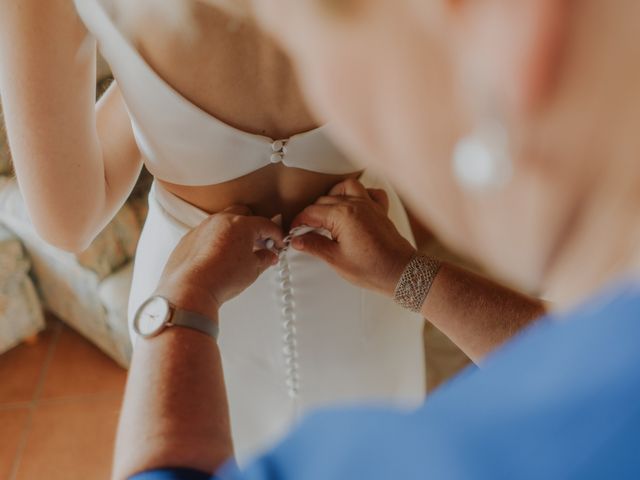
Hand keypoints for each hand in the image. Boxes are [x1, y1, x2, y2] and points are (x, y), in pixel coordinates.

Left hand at [154, 206, 283, 319]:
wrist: (191, 289)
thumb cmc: (221, 278)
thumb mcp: (253, 270)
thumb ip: (264, 259)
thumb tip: (267, 256)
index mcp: (240, 225)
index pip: (265, 224)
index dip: (275, 234)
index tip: (277, 242)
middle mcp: (220, 221)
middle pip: (243, 214)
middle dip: (254, 226)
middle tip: (259, 243)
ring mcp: (202, 228)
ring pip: (223, 222)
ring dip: (234, 232)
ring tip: (239, 251)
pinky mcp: (189, 238)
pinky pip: (207, 233)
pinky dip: (216, 241)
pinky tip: (219, 257)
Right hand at [291, 179, 415, 296]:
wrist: (401, 272)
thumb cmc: (373, 268)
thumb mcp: (336, 260)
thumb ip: (314, 246)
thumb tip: (298, 240)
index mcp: (343, 215)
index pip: (311, 212)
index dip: (299, 223)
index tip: (294, 233)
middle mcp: (356, 204)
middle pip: (324, 201)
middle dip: (312, 214)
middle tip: (306, 232)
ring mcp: (370, 205)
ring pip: (345, 187)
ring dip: (333, 196)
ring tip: (327, 214)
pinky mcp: (380, 210)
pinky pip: (370, 192)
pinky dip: (361, 194)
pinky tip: (354, 206)